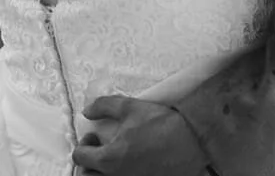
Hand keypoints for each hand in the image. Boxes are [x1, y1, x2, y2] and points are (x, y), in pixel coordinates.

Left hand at [72, 96, 209, 175]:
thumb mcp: (133, 108)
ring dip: (100, 171)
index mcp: (108, 158)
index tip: (94, 137)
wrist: (194, 142)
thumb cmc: (164, 125)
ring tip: (112, 159)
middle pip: (86, 175)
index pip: (80, 156)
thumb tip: (87, 110)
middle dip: (89, 162)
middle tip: (100, 149)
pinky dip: (118, 174)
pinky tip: (129, 164)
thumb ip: (105, 106)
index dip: (84, 144)